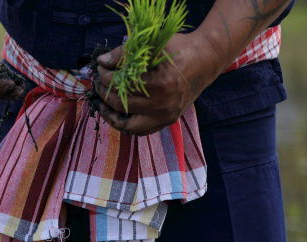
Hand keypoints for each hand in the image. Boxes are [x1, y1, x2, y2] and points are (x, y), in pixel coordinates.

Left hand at [94, 32, 223, 134]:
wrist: (207, 58)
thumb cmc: (180, 48)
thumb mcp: (153, 44)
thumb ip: (124, 53)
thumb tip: (101, 62)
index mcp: (160, 85)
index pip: (120, 86)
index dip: (105, 77)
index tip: (100, 69)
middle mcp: (163, 106)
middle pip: (121, 106)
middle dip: (105, 94)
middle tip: (98, 83)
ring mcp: (166, 116)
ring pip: (128, 126)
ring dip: (111, 116)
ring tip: (102, 103)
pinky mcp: (167, 121)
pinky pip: (140, 131)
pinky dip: (126, 123)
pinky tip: (117, 112)